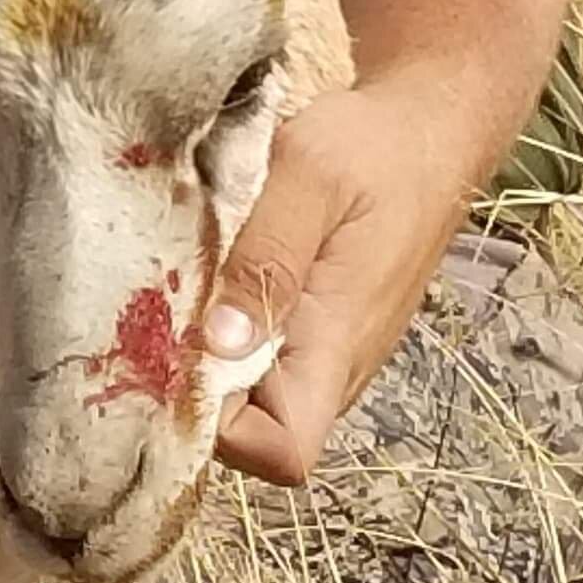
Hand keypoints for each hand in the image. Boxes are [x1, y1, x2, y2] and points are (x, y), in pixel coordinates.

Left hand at [197, 78, 478, 486]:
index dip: (221, 432)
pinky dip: (220, 334)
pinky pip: (259, 361)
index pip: (284, 452)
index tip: (174, 365)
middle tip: (155, 318)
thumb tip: (218, 344)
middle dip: (194, 392)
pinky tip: (206, 280)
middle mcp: (334, 366)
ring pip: (251, 399)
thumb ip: (265, 257)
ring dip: (204, 360)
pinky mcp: (317, 329)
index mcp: (337, 342)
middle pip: (254, 437)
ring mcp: (327, 352)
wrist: (427, 130)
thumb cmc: (373, 148)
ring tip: (181, 291)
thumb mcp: (309, 176)